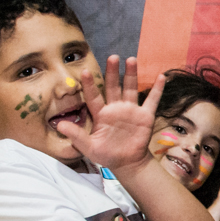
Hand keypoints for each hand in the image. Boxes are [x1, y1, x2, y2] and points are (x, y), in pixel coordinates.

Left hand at [57, 56, 160, 173]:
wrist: (127, 163)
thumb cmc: (106, 155)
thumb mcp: (89, 147)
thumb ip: (76, 136)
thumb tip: (59, 125)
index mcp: (101, 114)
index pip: (93, 97)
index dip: (89, 85)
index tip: (84, 71)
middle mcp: (115, 108)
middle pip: (113, 86)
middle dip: (112, 72)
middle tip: (112, 57)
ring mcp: (131, 110)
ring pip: (131, 88)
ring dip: (131, 74)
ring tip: (131, 59)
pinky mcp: (145, 116)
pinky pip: (152, 100)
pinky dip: (157, 89)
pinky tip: (160, 77)